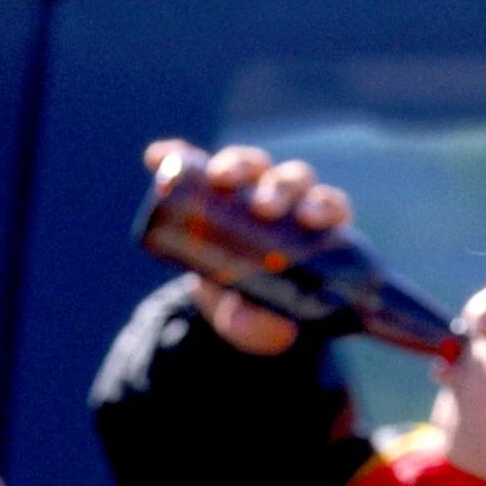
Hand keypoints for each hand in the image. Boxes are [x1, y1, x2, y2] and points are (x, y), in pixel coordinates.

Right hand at [144, 138, 353, 356]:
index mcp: (311, 228)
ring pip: (249, 164)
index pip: (327, 205)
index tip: (308, 219)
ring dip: (236, 164)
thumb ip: (258, 328)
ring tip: (219, 177)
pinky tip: (158, 158)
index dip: (322, 206)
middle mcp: (285, 199)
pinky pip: (190, 163)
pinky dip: (174, 156)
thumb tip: (254, 326)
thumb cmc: (257, 309)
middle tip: (263, 207)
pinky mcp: (206, 186)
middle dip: (278, 188)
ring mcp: (246, 187)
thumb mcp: (259, 325)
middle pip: (290, 180)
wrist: (223, 302)